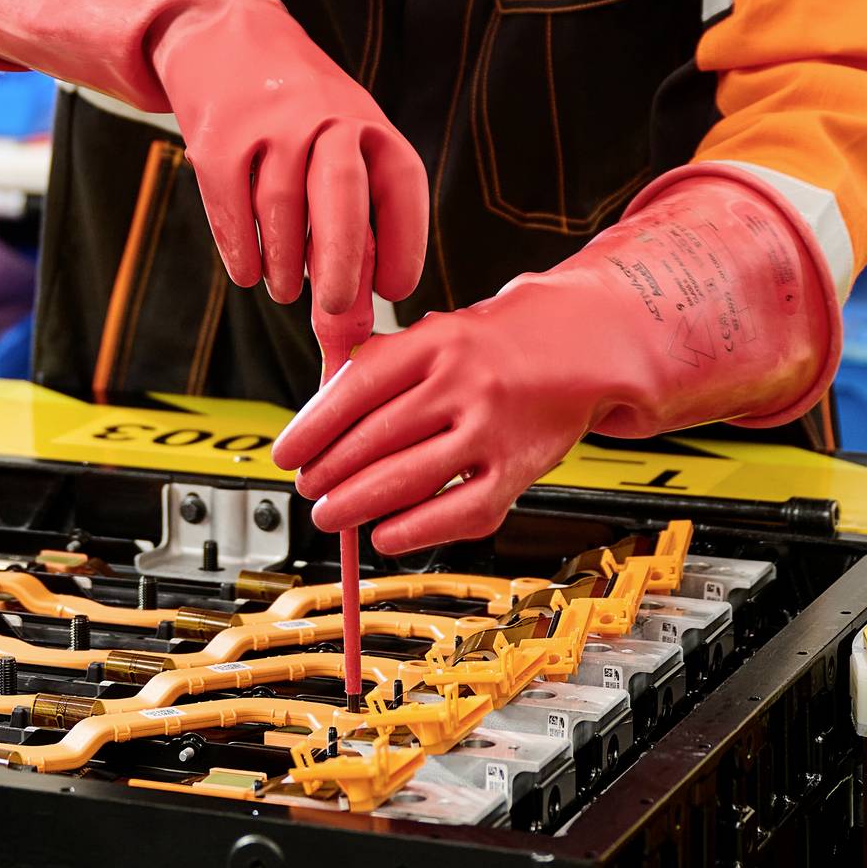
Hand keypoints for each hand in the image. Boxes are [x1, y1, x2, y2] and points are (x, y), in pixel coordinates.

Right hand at [153, 12, 423, 318]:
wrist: (225, 37)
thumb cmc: (297, 115)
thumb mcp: (342, 141)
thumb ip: (356, 218)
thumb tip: (357, 315)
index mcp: (367, 121)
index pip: (400, 181)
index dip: (405, 239)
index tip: (396, 289)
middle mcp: (322, 117)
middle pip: (340, 193)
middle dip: (341, 260)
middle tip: (339, 309)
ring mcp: (267, 124)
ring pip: (280, 206)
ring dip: (284, 264)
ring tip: (286, 291)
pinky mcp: (216, 137)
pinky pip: (230, 206)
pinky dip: (240, 250)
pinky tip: (248, 273)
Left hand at [272, 168, 839, 552]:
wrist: (580, 342)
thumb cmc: (493, 343)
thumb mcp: (435, 332)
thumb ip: (380, 366)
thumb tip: (317, 418)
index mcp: (436, 340)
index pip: (358, 388)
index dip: (313, 428)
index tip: (286, 454)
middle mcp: (465, 381)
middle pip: (378, 437)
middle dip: (330, 472)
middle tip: (307, 488)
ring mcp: (493, 426)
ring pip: (411, 477)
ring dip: (359, 504)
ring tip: (330, 515)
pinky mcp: (518, 467)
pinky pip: (460, 510)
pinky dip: (416, 529)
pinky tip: (385, 535)